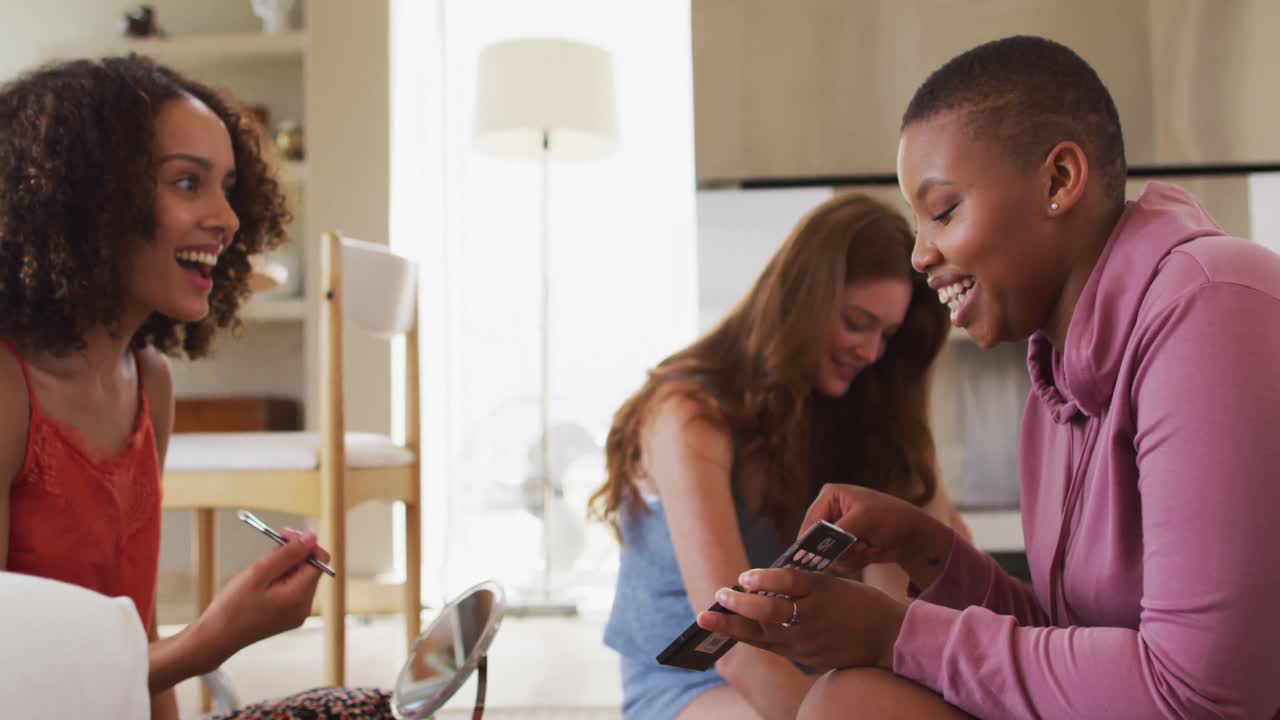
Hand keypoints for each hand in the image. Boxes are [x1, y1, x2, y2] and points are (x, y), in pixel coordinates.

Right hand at [193, 528, 329, 668]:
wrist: (215, 639)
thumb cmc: (232, 607)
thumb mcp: (258, 573)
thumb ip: (287, 554)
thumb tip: (311, 537)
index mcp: (299, 597)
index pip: (319, 560)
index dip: (305, 543)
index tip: (283, 535)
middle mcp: (304, 607)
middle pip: (311, 568)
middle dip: (293, 555)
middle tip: (267, 551)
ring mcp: (297, 614)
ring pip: (301, 578)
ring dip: (285, 567)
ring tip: (259, 573)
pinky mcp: (288, 617)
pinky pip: (293, 590)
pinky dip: (281, 580)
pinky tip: (261, 585)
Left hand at [696, 568, 906, 670]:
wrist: (889, 639)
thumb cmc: (861, 604)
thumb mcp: (835, 582)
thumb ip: (802, 583)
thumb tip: (762, 582)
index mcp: (823, 589)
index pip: (788, 580)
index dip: (763, 577)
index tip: (744, 576)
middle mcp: (814, 616)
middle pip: (769, 610)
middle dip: (738, 603)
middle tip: (718, 594)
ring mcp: (809, 640)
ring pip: (763, 633)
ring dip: (733, 624)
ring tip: (708, 617)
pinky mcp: (806, 657)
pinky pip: (772, 646)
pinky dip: (750, 636)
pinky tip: (732, 630)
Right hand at [803, 484, 953, 589]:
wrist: (913, 535)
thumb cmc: (891, 516)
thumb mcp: (863, 519)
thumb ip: (836, 531)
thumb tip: (816, 547)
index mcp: (830, 497)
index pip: (810, 521)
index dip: (809, 541)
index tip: (812, 558)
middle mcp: (831, 513)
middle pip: (817, 540)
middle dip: (838, 548)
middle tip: (858, 545)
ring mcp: (839, 531)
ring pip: (829, 554)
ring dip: (849, 554)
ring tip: (867, 545)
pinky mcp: (847, 546)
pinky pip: (841, 561)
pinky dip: (855, 560)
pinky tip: (870, 550)